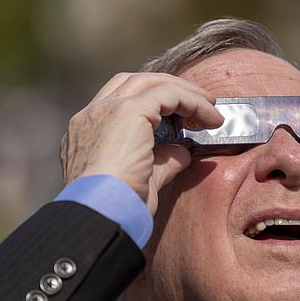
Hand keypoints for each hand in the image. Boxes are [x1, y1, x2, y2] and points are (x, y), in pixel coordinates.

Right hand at [60, 73, 223, 215]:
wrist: (99, 218)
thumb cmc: (116, 211)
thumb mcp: (143, 182)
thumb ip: (162, 162)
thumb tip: (183, 152)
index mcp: (87, 131)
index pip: (120, 99)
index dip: (154, 101)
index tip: (182, 116)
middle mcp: (92, 115)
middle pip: (136, 82)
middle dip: (171, 88)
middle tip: (201, 103)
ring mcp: (107, 109)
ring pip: (152, 82)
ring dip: (185, 92)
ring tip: (211, 107)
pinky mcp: (128, 112)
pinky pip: (168, 94)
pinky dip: (193, 101)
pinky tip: (211, 117)